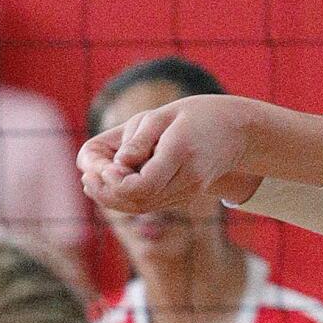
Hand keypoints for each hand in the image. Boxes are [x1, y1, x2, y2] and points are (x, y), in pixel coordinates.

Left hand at [78, 94, 262, 211]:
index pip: (142, 185)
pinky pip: (151, 204)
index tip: (103, 165)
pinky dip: (126, 197)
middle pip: (138, 202)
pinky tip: (111, 182)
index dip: (115, 181)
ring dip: (112, 198)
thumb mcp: (162, 115)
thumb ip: (137, 139)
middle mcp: (187, 179)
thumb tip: (116, 164)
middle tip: (87, 176)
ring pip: (143, 207)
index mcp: (180, 153)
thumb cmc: (194, 116)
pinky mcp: (185, 196)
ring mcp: (189, 191)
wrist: (235, 132)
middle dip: (106, 193)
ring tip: (93, 178)